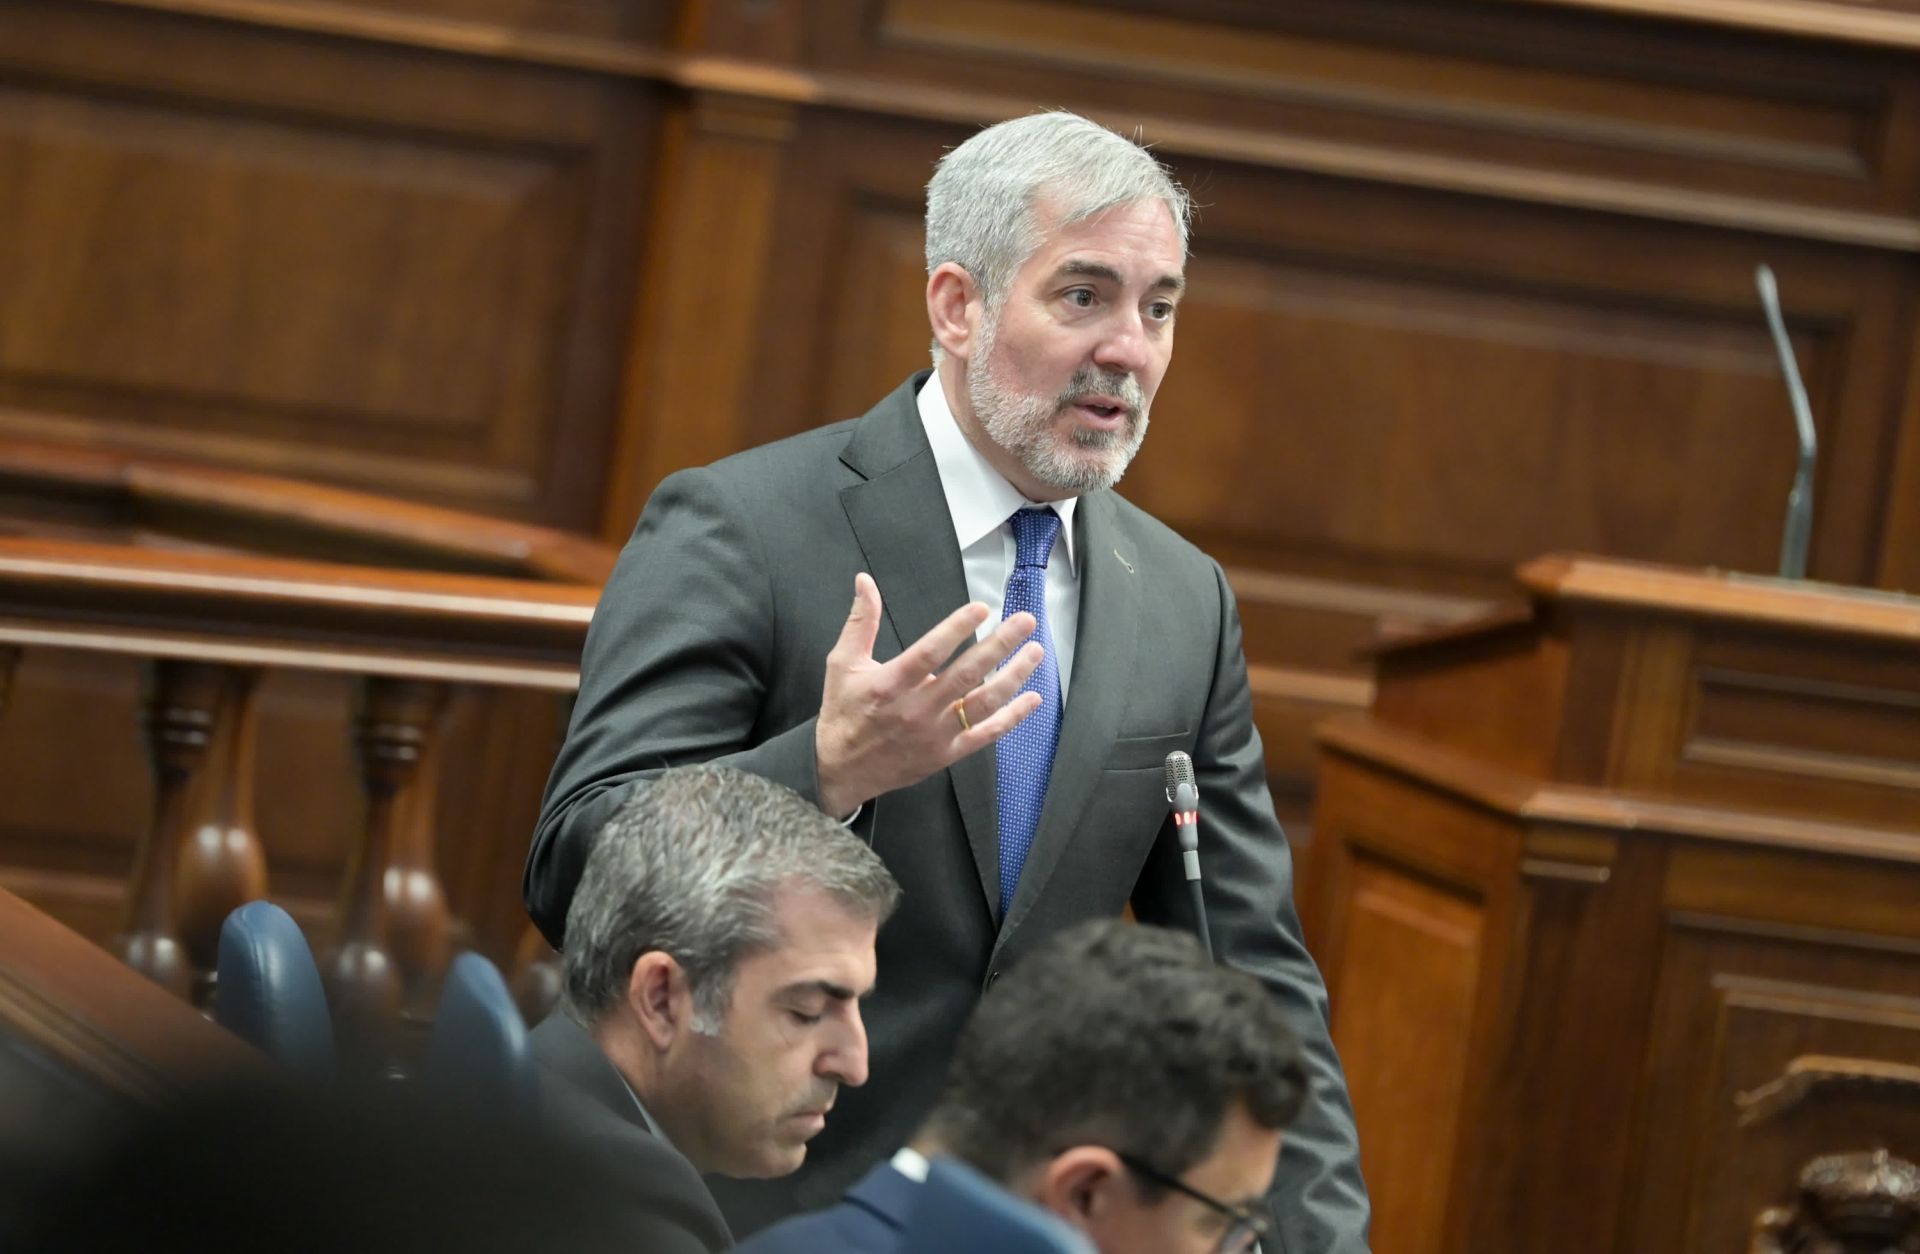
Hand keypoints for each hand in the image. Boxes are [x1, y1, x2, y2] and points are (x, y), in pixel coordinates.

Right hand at [814, 573, 1044, 817]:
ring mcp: (934, 734)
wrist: (839, 770)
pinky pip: (985, 735)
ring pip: (982, 704)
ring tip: (1034, 653)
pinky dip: (1011, 718)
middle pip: (966, 675)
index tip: (981, 608)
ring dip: (1013, 677)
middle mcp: (916, 710)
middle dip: (999, 645)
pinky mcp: (945, 754)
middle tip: (1025, 621)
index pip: (929, 653)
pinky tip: (1031, 699)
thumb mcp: (842, 663)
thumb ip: (860, 622)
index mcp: (890, 684)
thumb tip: (864, 581)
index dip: (956, 629)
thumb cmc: (844, 712)